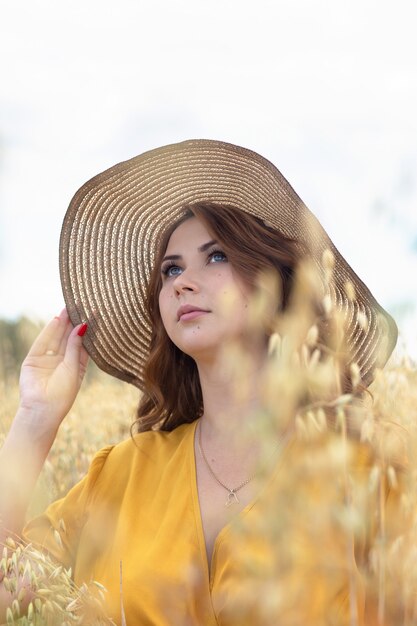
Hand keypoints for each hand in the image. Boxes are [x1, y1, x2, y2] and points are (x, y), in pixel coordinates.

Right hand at [18, 308, 89, 431]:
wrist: (43, 410)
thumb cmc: (63, 394)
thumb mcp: (73, 368)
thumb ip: (75, 346)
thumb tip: (82, 326)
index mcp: (76, 365)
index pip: (83, 342)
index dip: (88, 329)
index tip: (95, 313)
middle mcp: (62, 360)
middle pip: (69, 337)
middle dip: (74, 322)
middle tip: (81, 304)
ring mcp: (47, 359)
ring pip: (56, 337)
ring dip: (62, 323)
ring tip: (69, 308)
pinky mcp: (33, 359)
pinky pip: (43, 342)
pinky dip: (49, 330)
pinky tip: (57, 319)